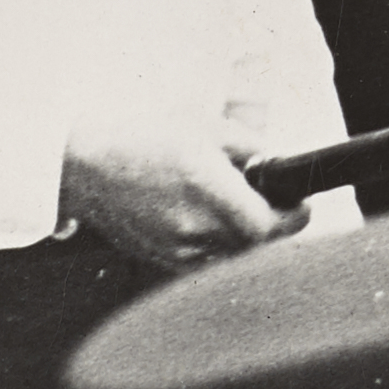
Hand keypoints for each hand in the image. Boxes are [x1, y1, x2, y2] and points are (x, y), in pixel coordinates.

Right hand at [64, 120, 289, 269]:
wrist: (86, 167)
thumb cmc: (144, 139)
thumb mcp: (206, 127)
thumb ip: (248, 145)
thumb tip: (274, 161)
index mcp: (207, 191)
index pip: (266, 226)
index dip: (293, 218)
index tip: (302, 205)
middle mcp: (193, 227)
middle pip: (254, 244)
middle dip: (272, 224)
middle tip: (277, 203)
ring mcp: (176, 249)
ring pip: (232, 255)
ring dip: (246, 235)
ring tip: (238, 206)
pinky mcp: (162, 259)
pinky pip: (207, 261)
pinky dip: (219, 244)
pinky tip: (210, 219)